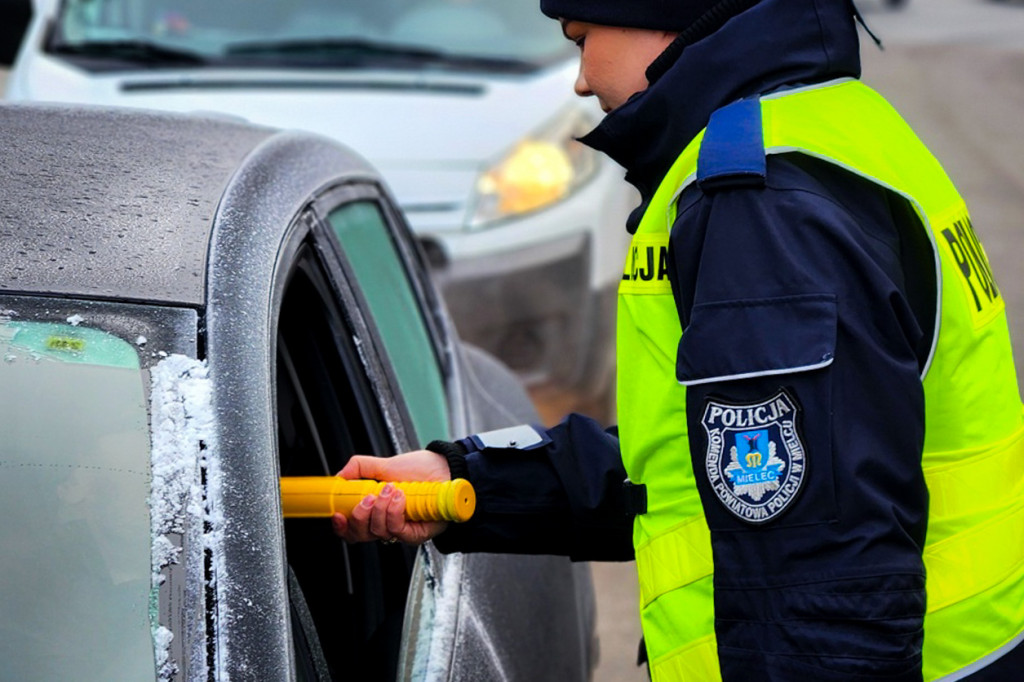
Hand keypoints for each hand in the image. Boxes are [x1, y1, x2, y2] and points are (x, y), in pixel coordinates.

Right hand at [331, 450, 451, 545]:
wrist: (447, 470)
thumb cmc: (421, 470)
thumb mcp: (385, 465)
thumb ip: (359, 468)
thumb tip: (339, 477)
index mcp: (375, 511)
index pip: (351, 528)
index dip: (341, 526)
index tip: (338, 514)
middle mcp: (386, 523)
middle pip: (360, 536)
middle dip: (359, 516)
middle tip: (368, 497)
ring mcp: (400, 531)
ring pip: (377, 532)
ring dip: (380, 509)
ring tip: (391, 490)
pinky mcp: (415, 534)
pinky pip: (397, 530)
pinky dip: (394, 512)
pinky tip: (400, 498)